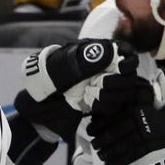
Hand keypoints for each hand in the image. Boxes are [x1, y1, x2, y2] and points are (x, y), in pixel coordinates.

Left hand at [17, 40, 137, 143]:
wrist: (37, 113)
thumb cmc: (44, 86)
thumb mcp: (61, 69)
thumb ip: (85, 61)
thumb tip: (111, 51)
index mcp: (93, 54)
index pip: (123, 51)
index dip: (127, 59)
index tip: (121, 67)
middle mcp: (102, 69)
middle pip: (128, 73)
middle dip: (117, 81)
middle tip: (98, 85)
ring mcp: (103, 88)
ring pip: (125, 91)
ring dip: (111, 95)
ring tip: (90, 97)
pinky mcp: (102, 105)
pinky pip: (116, 106)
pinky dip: (106, 107)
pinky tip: (90, 106)